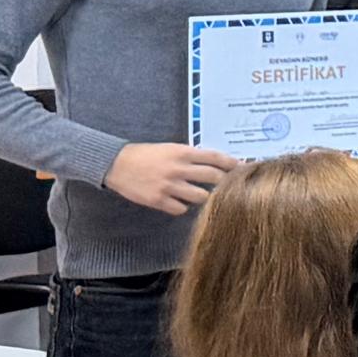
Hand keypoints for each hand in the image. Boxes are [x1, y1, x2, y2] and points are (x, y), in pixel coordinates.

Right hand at [107, 142, 238, 216]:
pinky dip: (183, 206)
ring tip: (199, 194)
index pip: (215, 157)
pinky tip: (180, 202)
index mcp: (182, 152)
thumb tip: (215, 163)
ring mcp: (168, 186)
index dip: (232, 163)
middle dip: (224, 181)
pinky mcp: (158, 200)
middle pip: (214, 177)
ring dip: (203, 196)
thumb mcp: (170, 148)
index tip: (241, 167)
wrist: (116, 164)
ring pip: (201, 196)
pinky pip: (181, 209)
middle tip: (228, 184)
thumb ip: (190, 156)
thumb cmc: (145, 154)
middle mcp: (178, 169)